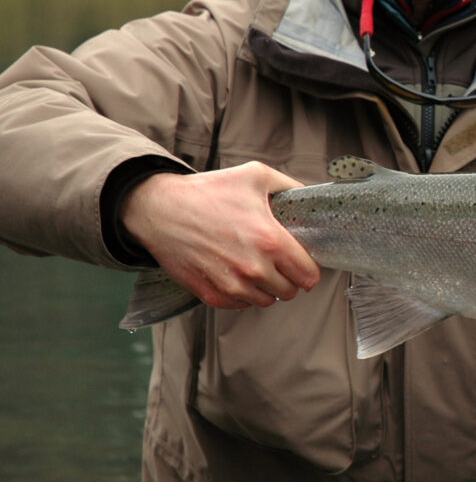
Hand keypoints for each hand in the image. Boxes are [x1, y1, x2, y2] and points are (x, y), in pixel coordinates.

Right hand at [122, 161, 320, 309]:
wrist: (159, 208)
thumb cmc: (207, 191)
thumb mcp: (256, 176)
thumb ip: (289, 187)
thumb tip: (308, 197)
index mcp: (270, 241)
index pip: (309, 275)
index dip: (309, 268)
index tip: (302, 261)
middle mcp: (253, 268)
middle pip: (290, 291)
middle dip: (288, 278)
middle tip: (278, 262)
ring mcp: (231, 285)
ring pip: (266, 301)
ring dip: (266, 288)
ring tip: (256, 266)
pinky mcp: (210, 294)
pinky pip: (240, 305)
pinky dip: (243, 294)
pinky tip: (236, 274)